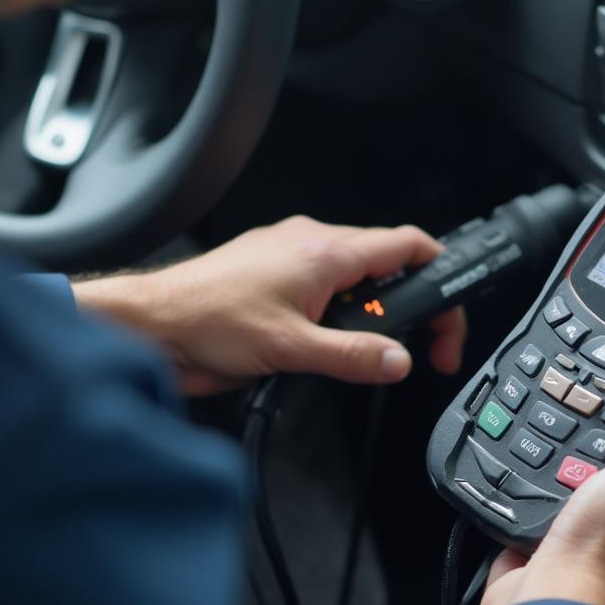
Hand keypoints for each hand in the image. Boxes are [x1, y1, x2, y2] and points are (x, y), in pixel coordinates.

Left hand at [74, 216, 466, 393]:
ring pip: (353, 276)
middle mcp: (310, 243)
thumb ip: (353, 356)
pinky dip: (338, 310)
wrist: (153, 326)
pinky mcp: (272, 272)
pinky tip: (325, 340)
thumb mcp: (291, 349)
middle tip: (419, 345)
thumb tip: (397, 360)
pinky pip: (323, 283)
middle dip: (407, 304)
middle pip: (385, 263)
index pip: (405, 245)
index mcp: (325, 251)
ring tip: (364, 349)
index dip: (440, 271)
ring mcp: (289, 254)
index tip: (450, 308)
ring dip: (368, 311)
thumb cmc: (207, 321)